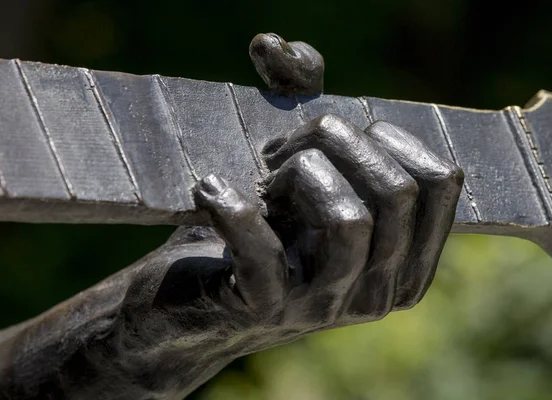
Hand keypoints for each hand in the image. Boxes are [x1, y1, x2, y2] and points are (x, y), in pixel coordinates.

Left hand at [111, 116, 461, 399]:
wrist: (195, 306)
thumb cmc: (254, 233)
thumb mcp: (298, 177)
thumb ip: (303, 109)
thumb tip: (275, 45)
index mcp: (403, 262)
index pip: (441, 182)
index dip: (386, 138)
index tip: (332, 138)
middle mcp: (377, 292)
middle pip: (397, 192)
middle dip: (335, 144)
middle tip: (281, 151)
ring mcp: (324, 306)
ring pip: (350, 220)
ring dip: (297, 175)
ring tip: (259, 181)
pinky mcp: (266, 311)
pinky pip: (262, 253)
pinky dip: (232, 207)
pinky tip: (210, 190)